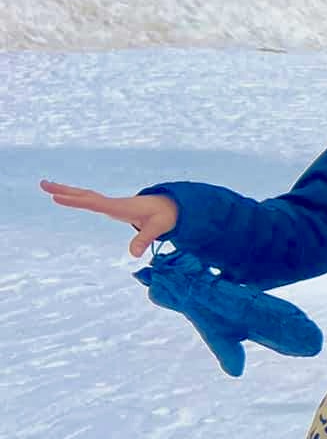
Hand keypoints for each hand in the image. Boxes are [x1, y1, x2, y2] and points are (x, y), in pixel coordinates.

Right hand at [42, 180, 176, 256]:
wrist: (172, 206)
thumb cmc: (165, 216)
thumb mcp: (158, 228)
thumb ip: (145, 239)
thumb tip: (134, 254)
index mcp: (120, 207)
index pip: (95, 203)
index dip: (77, 201)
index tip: (58, 197)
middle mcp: (113, 203)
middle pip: (85, 195)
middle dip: (64, 190)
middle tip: (42, 184)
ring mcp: (111, 204)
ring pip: (85, 196)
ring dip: (67, 192)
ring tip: (46, 187)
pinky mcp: (111, 207)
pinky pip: (90, 201)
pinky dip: (76, 198)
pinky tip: (66, 197)